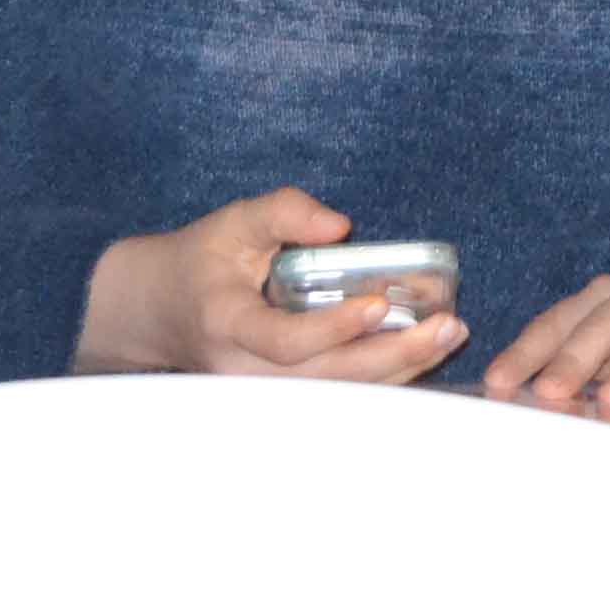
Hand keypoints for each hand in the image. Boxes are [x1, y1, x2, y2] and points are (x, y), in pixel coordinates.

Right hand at [73, 188, 466, 382]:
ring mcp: (264, 394)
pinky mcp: (282, 398)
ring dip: (400, 370)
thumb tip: (341, 226)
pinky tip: (425, 352)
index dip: (333, 329)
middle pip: (327, 379)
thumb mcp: (235, 220)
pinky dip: (383, 377)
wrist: (159, 310)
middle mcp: (245, 372)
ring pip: (339, 394)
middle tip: (447, 326)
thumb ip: (285, 211)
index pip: (284, 341)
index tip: (379, 304)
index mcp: (228, 325)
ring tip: (450, 335)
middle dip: (393, 356)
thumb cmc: (203, 260)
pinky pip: (338, 394)